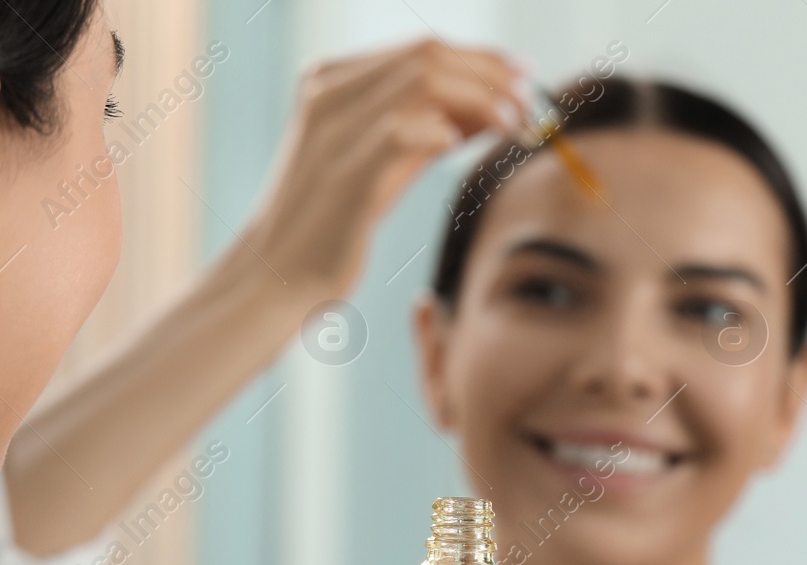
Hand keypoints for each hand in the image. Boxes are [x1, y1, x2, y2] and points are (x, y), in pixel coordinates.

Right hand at [237, 40, 525, 299]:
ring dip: (479, 98)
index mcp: (331, 81)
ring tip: (512, 123)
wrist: (278, 273)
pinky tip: (460, 144)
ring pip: (422, 82)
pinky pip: (401, 133)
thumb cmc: (333, 221)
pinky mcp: (346, 175)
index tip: (522, 74)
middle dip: (489, 73)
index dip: (480, 56)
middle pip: (427, 55)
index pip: (419, 48)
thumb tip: (489, 105)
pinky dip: (440, 131)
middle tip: (528, 100)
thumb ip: (425, 128)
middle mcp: (328, 94)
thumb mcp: (381, 163)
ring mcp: (334, 131)